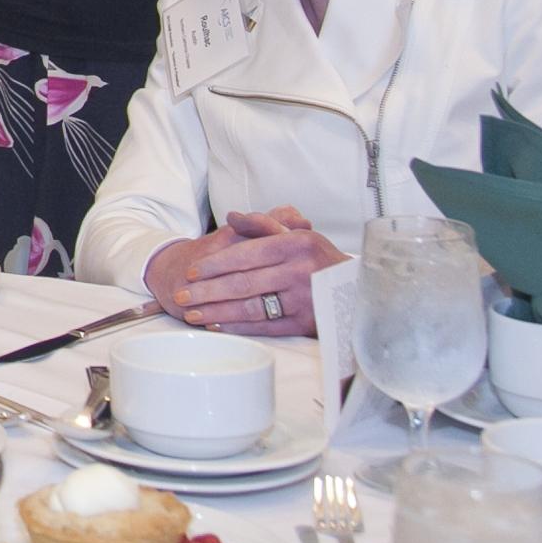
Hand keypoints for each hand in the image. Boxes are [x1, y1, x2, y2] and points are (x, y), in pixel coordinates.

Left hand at [143, 207, 343, 336]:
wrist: (359, 290)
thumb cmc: (321, 260)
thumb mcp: (300, 234)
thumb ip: (265, 224)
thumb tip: (232, 216)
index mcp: (296, 245)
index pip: (246, 254)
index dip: (216, 264)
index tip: (193, 271)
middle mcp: (299, 271)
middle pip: (243, 283)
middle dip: (208, 290)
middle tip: (182, 294)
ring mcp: (303, 299)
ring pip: (251, 307)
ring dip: (217, 311)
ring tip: (192, 313)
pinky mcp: (305, 323)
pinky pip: (265, 326)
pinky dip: (238, 327)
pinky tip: (218, 325)